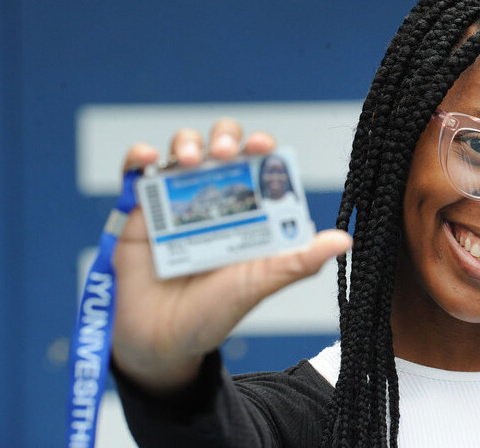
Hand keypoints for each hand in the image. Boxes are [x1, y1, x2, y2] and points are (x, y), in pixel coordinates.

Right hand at [110, 119, 351, 393]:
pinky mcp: (139, 209)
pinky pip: (135, 172)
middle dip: (226, 137)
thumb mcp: (259, 284)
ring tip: (191, 160)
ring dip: (189, 143)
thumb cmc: (214, 312)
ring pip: (182, 149)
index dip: (264, 150)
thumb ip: (297, 261)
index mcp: (248, 211)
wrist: (161, 342)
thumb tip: (344, 240)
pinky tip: (149, 160)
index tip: (264, 149)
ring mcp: (176, 200)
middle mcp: (214, 199)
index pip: (259, 165)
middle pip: (222, 147)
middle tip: (226, 153)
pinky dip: (140, 157)